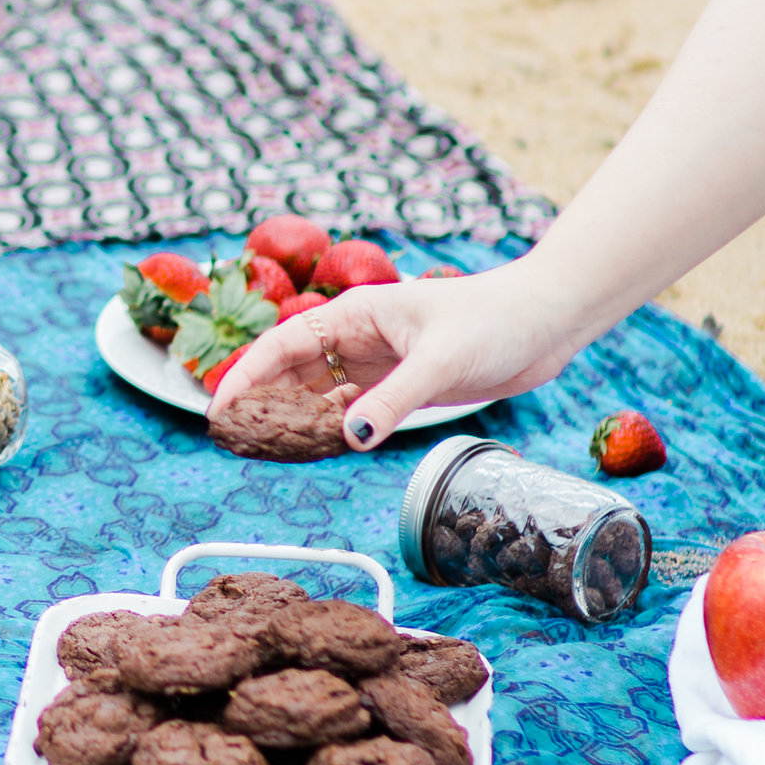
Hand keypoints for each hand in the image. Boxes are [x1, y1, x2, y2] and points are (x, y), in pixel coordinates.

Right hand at [210, 257, 579, 448]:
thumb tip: (350, 436)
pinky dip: (333, 428)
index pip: (282, 345)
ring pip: (320, 393)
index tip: (219, 409)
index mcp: (355, 313)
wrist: (545, 321)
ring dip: (294, 419)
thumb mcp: (441, 360)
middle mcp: (358, 336)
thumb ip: (395, 399)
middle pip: (292, 371)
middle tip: (233, 442)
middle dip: (260, 403)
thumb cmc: (495, 321)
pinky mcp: (401, 384)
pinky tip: (320, 449)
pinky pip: (354, 408)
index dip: (245, 376)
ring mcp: (379, 362)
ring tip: (265, 451)